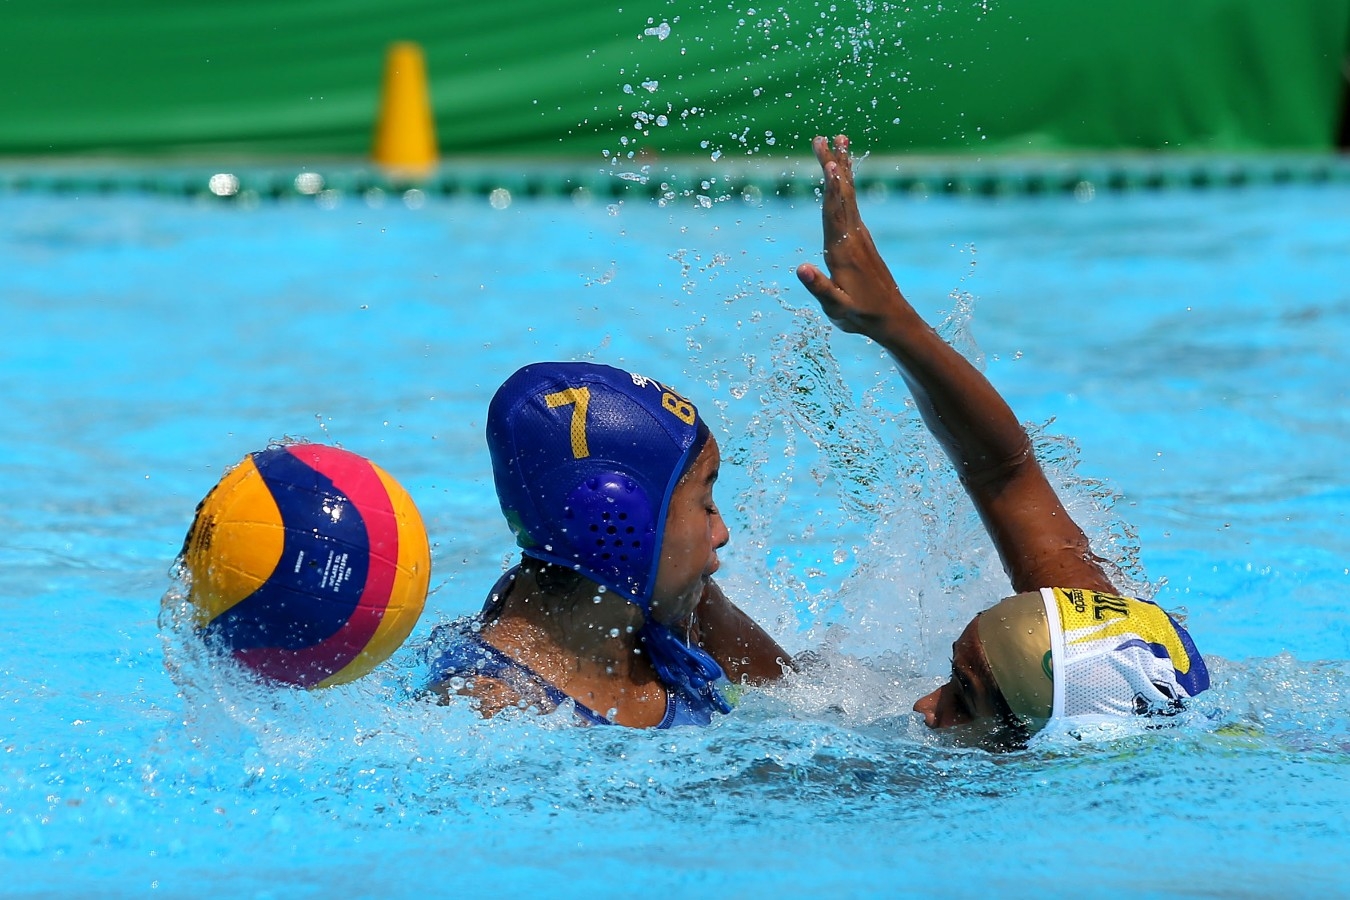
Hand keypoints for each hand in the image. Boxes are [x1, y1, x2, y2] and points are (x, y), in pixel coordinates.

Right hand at [795, 135, 908, 338]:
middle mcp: (852, 237)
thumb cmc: (861, 315)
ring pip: (848, 195)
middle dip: (834, 165)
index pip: (834, 212)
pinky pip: (851, 205)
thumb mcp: (836, 308)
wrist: (893, 318)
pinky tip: (843, 179)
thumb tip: (800, 268)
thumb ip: (819, 288)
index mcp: (842, 250)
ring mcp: (859, 236)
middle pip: (841, 194)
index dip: (832, 186)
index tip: (830, 162)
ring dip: (842, 169)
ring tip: (838, 143)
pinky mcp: (861, 240)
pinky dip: (845, 187)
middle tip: (825, 138)